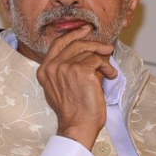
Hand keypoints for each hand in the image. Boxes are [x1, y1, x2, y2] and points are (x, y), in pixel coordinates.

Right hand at [36, 25, 117, 150]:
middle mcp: (53, 67)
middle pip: (75, 44)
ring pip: (89, 52)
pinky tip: (110, 76)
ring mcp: (66, 68)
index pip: (58, 43)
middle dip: (93, 43)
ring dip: (103, 60)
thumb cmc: (72, 110)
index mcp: (44, 70)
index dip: (73, 35)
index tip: (85, 30)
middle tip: (106, 46)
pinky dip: (108, 67)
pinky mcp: (81, 71)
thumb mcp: (59, 87)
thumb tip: (85, 54)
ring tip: (109, 70)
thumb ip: (64, 69)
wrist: (78, 125)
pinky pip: (98, 60)